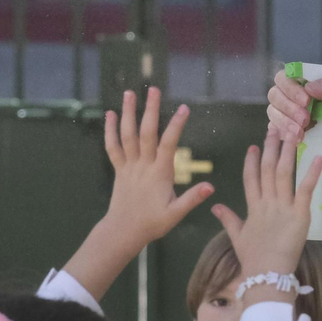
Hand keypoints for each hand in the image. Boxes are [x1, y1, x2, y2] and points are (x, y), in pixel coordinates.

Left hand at [103, 88, 214, 247]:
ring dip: (128, 113)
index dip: (177, 125)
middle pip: (146, 133)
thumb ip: (192, 199)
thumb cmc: (153, 224)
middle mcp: (143, 166)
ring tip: (130, 93)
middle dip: (151, 110)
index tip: (185, 108)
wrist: (123, 231)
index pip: (169, 144)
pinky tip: (110, 114)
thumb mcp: (175, 214)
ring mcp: (129, 166)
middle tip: (154, 89)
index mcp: (160, 173)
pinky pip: (113, 147)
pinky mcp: (119, 169)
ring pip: (127, 136)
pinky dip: (110, 130)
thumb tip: (211, 187)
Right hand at [211, 133, 321, 293]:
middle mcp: (267, 203)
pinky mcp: (299, 215)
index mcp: (253, 208)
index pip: (251, 179)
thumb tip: (215, 206)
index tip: (253, 146)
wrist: (266, 275)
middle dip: (271, 148)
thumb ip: (229, 219)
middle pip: (268, 170)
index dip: (252, 162)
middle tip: (275, 128)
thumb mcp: (238, 236)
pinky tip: (317, 157)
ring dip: (288, 153)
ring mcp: (283, 208)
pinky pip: (305, 190)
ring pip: (284, 174)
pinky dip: (311, 173)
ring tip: (292, 133)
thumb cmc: (254, 259)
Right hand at [267, 69, 321, 143]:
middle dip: (288, 106)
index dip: (291, 87)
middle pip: (275, 93)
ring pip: (272, 111)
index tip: (306, 100)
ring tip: (302, 132)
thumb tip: (310, 87)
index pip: (286, 76)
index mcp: (307, 81)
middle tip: (305, 118)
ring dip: (285, 121)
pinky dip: (283, 133)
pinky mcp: (285, 130)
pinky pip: (274, 128)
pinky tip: (298, 138)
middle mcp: (293, 95)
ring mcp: (287, 113)